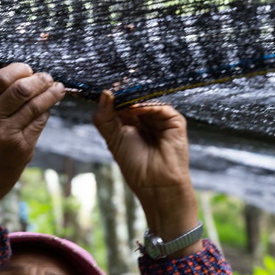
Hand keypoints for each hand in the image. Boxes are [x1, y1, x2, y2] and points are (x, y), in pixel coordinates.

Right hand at [0, 63, 65, 206]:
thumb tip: (25, 78)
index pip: (0, 78)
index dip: (19, 70)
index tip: (29, 70)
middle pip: (21, 90)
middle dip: (39, 80)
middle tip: (48, 78)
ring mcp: (6, 134)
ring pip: (35, 105)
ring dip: (50, 94)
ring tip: (58, 89)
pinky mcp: (21, 147)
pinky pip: (39, 122)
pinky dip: (46, 112)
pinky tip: (49, 108)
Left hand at [93, 92, 200, 255]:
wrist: (157, 185)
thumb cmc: (136, 167)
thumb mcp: (114, 139)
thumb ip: (105, 117)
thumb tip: (104, 93)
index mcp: (129, 122)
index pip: (119, 102)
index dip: (110, 96)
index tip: (100, 89)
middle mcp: (145, 118)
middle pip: (132, 97)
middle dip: (121, 93)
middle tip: (109, 89)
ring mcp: (160, 118)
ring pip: (145, 100)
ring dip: (132, 98)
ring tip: (121, 99)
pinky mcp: (174, 121)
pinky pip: (159, 107)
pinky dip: (147, 106)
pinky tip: (135, 109)